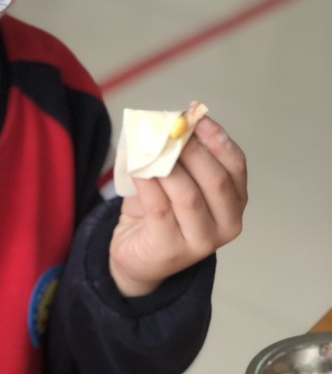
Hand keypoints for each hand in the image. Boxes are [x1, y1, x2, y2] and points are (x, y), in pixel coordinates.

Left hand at [109, 117, 246, 296]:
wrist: (137, 256)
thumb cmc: (160, 213)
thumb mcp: (177, 181)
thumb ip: (179, 156)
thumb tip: (170, 122)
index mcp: (235, 201)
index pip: (236, 166)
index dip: (218, 139)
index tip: (198, 117)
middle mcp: (227, 224)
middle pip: (215, 179)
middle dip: (191, 149)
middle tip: (168, 130)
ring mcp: (202, 241)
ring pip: (187, 195)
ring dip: (166, 166)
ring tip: (148, 148)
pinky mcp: (171, 250)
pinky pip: (160, 209)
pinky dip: (147, 184)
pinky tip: (137, 168)